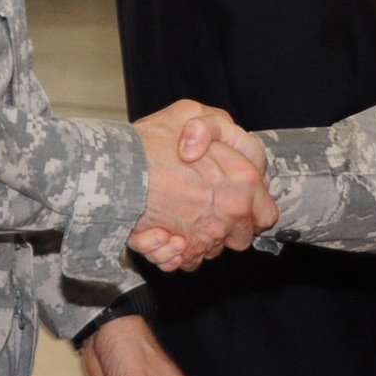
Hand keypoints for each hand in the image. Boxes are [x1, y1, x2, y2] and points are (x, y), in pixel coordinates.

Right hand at [129, 100, 278, 270]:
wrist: (109, 169)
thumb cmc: (150, 141)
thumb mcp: (190, 113)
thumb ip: (216, 128)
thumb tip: (224, 156)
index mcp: (245, 180)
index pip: (266, 212)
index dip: (251, 208)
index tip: (233, 201)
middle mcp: (231, 213)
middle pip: (241, 237)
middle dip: (226, 227)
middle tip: (201, 209)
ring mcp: (205, 236)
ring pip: (210, 250)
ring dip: (196, 239)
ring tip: (174, 219)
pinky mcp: (177, 253)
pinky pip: (183, 262)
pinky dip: (172, 254)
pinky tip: (161, 234)